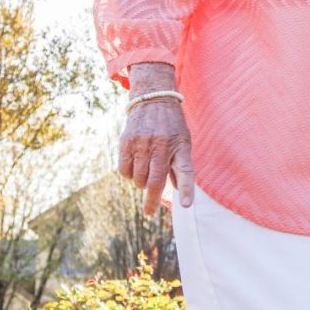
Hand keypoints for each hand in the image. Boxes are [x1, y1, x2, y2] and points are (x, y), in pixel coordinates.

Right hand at [118, 82, 191, 215]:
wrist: (153, 98)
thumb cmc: (171, 125)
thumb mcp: (183, 141)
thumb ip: (180, 167)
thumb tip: (178, 194)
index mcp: (180, 146)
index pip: (185, 171)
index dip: (186, 190)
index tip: (185, 205)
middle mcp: (162, 145)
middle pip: (155, 182)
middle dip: (152, 201)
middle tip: (149, 211)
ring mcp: (143, 143)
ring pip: (138, 179)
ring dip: (141, 183)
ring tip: (145, 171)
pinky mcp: (126, 142)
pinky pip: (124, 171)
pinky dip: (129, 174)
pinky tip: (135, 164)